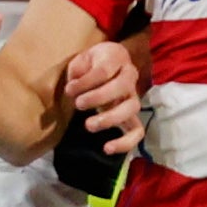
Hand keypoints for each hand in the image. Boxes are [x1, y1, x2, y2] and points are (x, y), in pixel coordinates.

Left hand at [64, 40, 143, 155]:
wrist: (110, 64)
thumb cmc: (92, 63)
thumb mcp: (82, 59)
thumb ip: (78, 69)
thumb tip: (75, 83)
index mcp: (117, 58)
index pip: (104, 70)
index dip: (86, 81)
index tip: (69, 90)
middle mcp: (130, 76)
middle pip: (121, 87)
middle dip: (98, 97)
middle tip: (78, 104)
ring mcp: (133, 97)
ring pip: (131, 109)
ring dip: (110, 118)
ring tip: (88, 125)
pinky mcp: (133, 116)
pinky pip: (137, 131)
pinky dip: (126, 142)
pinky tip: (108, 148)